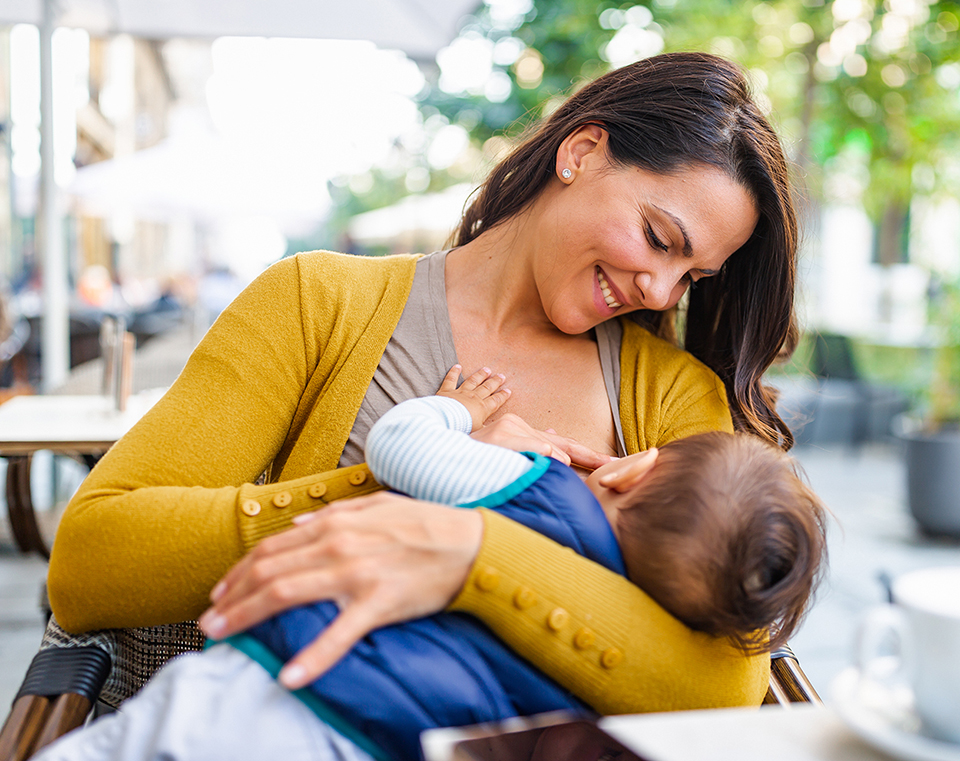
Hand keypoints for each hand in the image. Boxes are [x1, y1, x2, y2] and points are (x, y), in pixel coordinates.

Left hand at [199, 493, 482, 688]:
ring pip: (287, 594)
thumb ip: (334, 513)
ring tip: (224, 636)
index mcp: (335, 523)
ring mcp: (356, 574)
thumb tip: (298, 526)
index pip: (272, 548)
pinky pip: (339, 633)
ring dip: (249, 615)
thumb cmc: (424, 525)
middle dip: (232, 597)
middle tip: (208, 621)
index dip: (240, 571)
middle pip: (269, 572)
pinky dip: (313, 656)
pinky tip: (290, 676)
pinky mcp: (378, 602)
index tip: (219, 592)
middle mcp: (338, 545)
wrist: (470, 544)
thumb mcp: (376, 506)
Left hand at [436, 364, 510, 430]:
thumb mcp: (478, 432)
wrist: (446, 420)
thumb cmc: (463, 427)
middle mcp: (474, 398)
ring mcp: (461, 392)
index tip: (508, 390)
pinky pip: (451, 379)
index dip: (502, 396)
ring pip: (473, 381)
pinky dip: (454, 372)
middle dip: (495, 382)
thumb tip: (494, 432)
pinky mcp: (447, 390)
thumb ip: (486, 431)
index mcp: (482, 408)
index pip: (495, 401)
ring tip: (487, 370)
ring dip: (480, 375)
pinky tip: (458, 366)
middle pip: (487, 388)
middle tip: (502, 376)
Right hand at [470, 413, 614, 470]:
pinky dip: (546, 455)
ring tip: (589, 467)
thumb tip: (559, 451)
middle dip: (591, 456)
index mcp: (525, 434)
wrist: (442, 449)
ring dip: (567, 461)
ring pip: (547, 447)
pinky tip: (560, 463)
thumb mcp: (505, 456)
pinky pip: (530, 447)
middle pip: (563, 445)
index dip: (588, 455)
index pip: (563, 445)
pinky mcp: (501, 437)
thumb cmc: (474, 458)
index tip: (612, 464)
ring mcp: (510, 430)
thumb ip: (532, 451)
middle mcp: (520, 428)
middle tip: (616, 465)